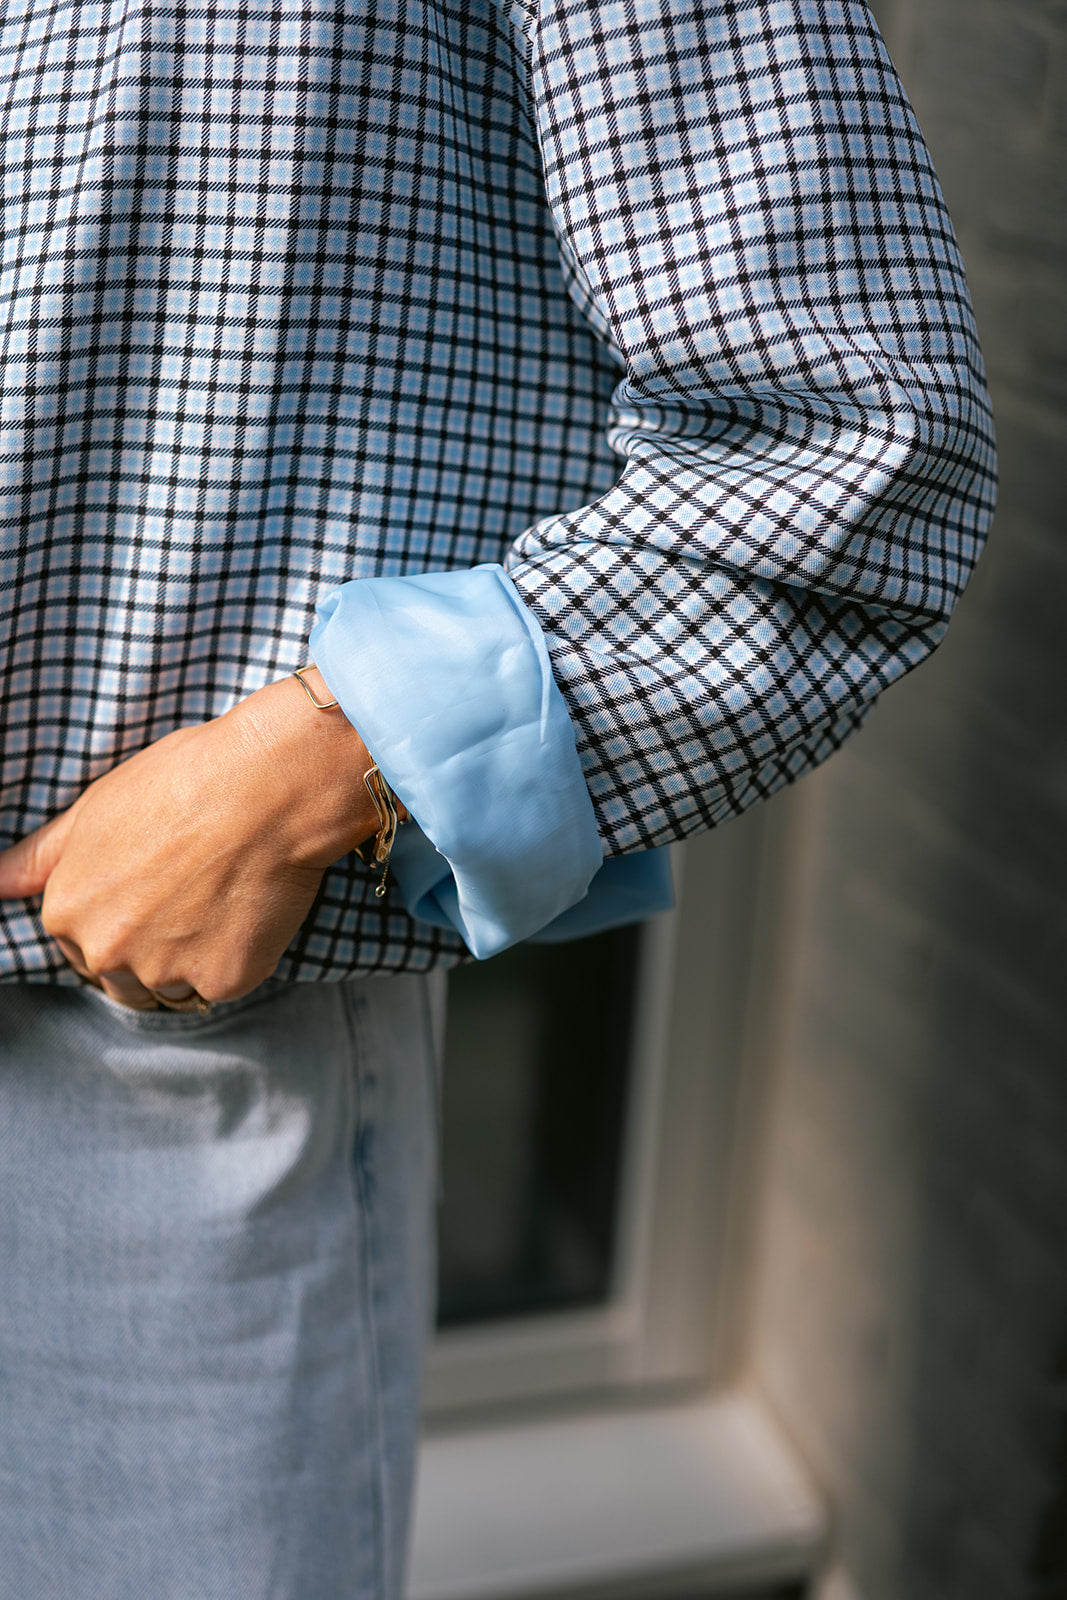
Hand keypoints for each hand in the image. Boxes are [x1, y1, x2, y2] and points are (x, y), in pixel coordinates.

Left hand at [0, 670, 378, 1007]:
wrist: (264, 787)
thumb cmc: (180, 781)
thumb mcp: (94, 809)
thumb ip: (39, 857)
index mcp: (67, 912)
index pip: (81, 947)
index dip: (120, 920)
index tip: (152, 890)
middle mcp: (107, 951)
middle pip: (123, 979)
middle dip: (150, 950)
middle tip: (189, 897)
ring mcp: (165, 971)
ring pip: (173, 989)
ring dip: (191, 961)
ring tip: (217, 903)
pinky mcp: (223, 980)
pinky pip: (225, 984)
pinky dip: (238, 957)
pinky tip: (247, 911)